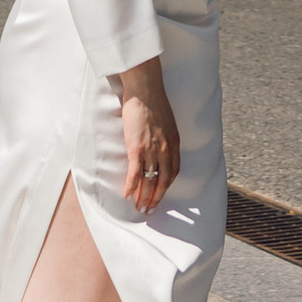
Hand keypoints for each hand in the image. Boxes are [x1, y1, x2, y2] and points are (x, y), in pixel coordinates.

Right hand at [117, 61, 179, 209]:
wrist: (145, 91)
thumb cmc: (154, 102)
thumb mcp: (167, 122)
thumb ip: (165, 137)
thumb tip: (159, 146)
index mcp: (174, 144)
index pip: (173, 172)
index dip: (166, 186)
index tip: (160, 193)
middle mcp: (165, 151)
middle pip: (162, 181)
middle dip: (156, 198)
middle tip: (149, 210)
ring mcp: (151, 151)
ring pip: (148, 181)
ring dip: (143, 197)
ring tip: (139, 208)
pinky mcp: (136, 149)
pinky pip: (135, 173)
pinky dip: (131, 186)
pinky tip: (127, 195)